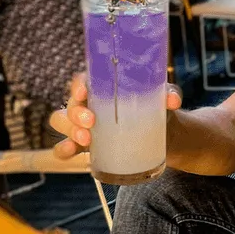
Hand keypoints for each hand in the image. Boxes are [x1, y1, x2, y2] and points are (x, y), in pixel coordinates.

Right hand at [50, 74, 181, 158]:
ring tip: (86, 140)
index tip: (83, 93)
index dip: (78, 85)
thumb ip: (169, 94)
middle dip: (76, 113)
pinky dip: (63, 150)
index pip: (83, 81)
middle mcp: (89, 103)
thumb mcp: (164, 98)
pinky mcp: (85, 145)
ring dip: (70, 130)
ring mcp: (83, 125)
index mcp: (103, 86)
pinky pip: (65, 146)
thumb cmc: (158, 109)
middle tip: (91, 122)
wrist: (163, 137)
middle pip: (71, 103)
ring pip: (62, 122)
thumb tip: (172, 100)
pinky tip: (72, 152)